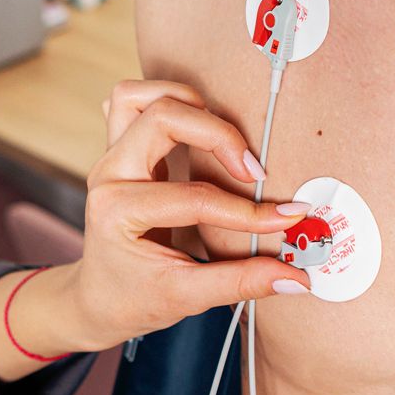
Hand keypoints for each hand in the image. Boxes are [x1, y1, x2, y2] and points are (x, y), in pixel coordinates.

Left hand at [0, 81, 309, 380]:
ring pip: (139, 96)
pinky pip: (132, 102)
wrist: (97, 299)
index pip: (193, 197)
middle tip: (255, 172)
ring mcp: (111, 156)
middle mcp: (109, 174)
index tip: (287, 218)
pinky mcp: (121, 148)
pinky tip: (197, 121)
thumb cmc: (134, 298)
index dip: (246, 211)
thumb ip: (241, 282)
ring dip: (189, 104)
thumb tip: (296, 278)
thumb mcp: (187, 297)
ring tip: (226, 134)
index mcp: (118, 212)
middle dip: (219, 136)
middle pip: (163, 118)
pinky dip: (166, 100)